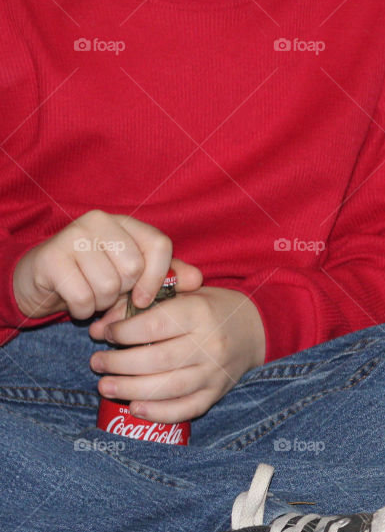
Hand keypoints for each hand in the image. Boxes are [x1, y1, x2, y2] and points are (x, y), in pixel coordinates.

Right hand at [13, 210, 201, 320]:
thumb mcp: (133, 277)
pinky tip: (74, 301)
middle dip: (123, 293)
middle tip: (107, 292)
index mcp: (125, 223)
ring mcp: (72, 235)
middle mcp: (99, 221)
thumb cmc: (93, 278)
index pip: (159, 244)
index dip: (157, 278)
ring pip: (108, 284)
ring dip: (101, 303)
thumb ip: (166, 276)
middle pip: (133, 268)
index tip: (145, 299)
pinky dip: (82, 309)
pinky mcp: (50, 257)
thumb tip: (197, 279)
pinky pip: (82, 297)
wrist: (40, 282)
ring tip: (90, 294)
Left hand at [87, 286, 266, 422]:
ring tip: (105, 386)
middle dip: (119, 364)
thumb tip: (100, 327)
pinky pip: (186, 408)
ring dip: (130, 389)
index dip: (122, 332)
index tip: (105, 333)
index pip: (153, 325)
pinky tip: (135, 408)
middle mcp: (210, 343)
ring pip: (168, 387)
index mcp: (200, 312)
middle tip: (96, 363)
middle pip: (157, 359)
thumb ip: (140, 303)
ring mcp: (214, 372)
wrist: (251, 328)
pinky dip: (159, 412)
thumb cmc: (206, 307)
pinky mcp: (217, 393)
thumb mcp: (180, 293)